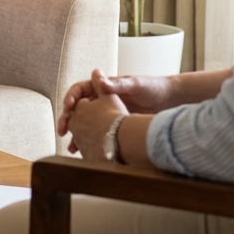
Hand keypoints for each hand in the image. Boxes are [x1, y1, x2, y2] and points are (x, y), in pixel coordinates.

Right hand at [58, 69, 177, 136]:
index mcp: (104, 87)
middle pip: (78, 109)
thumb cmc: (153, 88)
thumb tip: (101, 81)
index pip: (80, 90)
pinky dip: (90, 143)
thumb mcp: (136, 84)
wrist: (170, 101)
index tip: (68, 107)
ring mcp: (107, 114)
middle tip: (62, 129)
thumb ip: (118, 84)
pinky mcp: (114, 127)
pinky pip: (97, 135)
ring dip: (76, 135)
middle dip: (68, 119)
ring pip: (85, 124)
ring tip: (71, 146)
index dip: (71, 97)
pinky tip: (86, 153)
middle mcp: (102, 100)